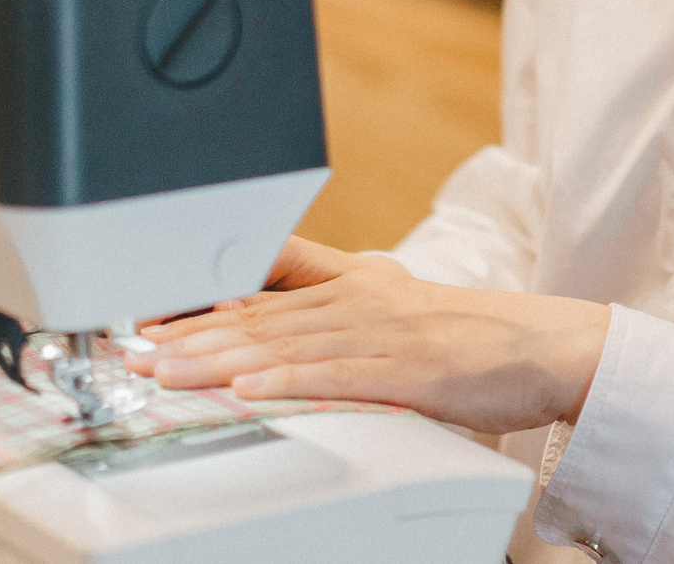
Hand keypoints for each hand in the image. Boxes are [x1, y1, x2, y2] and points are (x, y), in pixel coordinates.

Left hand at [126, 236, 611, 436]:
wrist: (540, 344)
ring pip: (285, 344)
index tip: (147, 318)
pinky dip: (288, 381)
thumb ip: (332, 308)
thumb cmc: (467, 335)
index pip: (261, 291)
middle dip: (189, 334)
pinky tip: (250, 389)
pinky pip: (335, 376)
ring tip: (169, 372)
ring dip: (220, 359)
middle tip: (133, 349)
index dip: (199, 302)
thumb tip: (271, 331)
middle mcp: (358, 300)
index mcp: (351, 283)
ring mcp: (380, 333)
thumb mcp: (392, 305)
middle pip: (259, 316)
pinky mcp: (405, 369)